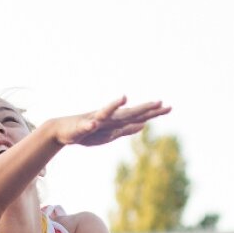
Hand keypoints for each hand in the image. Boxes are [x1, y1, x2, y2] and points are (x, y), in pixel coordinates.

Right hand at [41, 97, 170, 147]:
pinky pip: (87, 124)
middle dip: (142, 109)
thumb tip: (144, 125)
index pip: (139, 116)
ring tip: (124, 98)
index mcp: (117, 121)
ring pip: (108, 114)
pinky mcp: (82, 126)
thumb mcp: (111, 134)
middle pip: (129, 113)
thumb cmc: (88, 133)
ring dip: (115, 106)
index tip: (169, 107)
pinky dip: (91, 122)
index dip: (153, 112)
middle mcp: (109, 118)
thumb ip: (128, 129)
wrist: (64, 131)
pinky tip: (94, 121)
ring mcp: (96, 121)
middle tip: (159, 102)